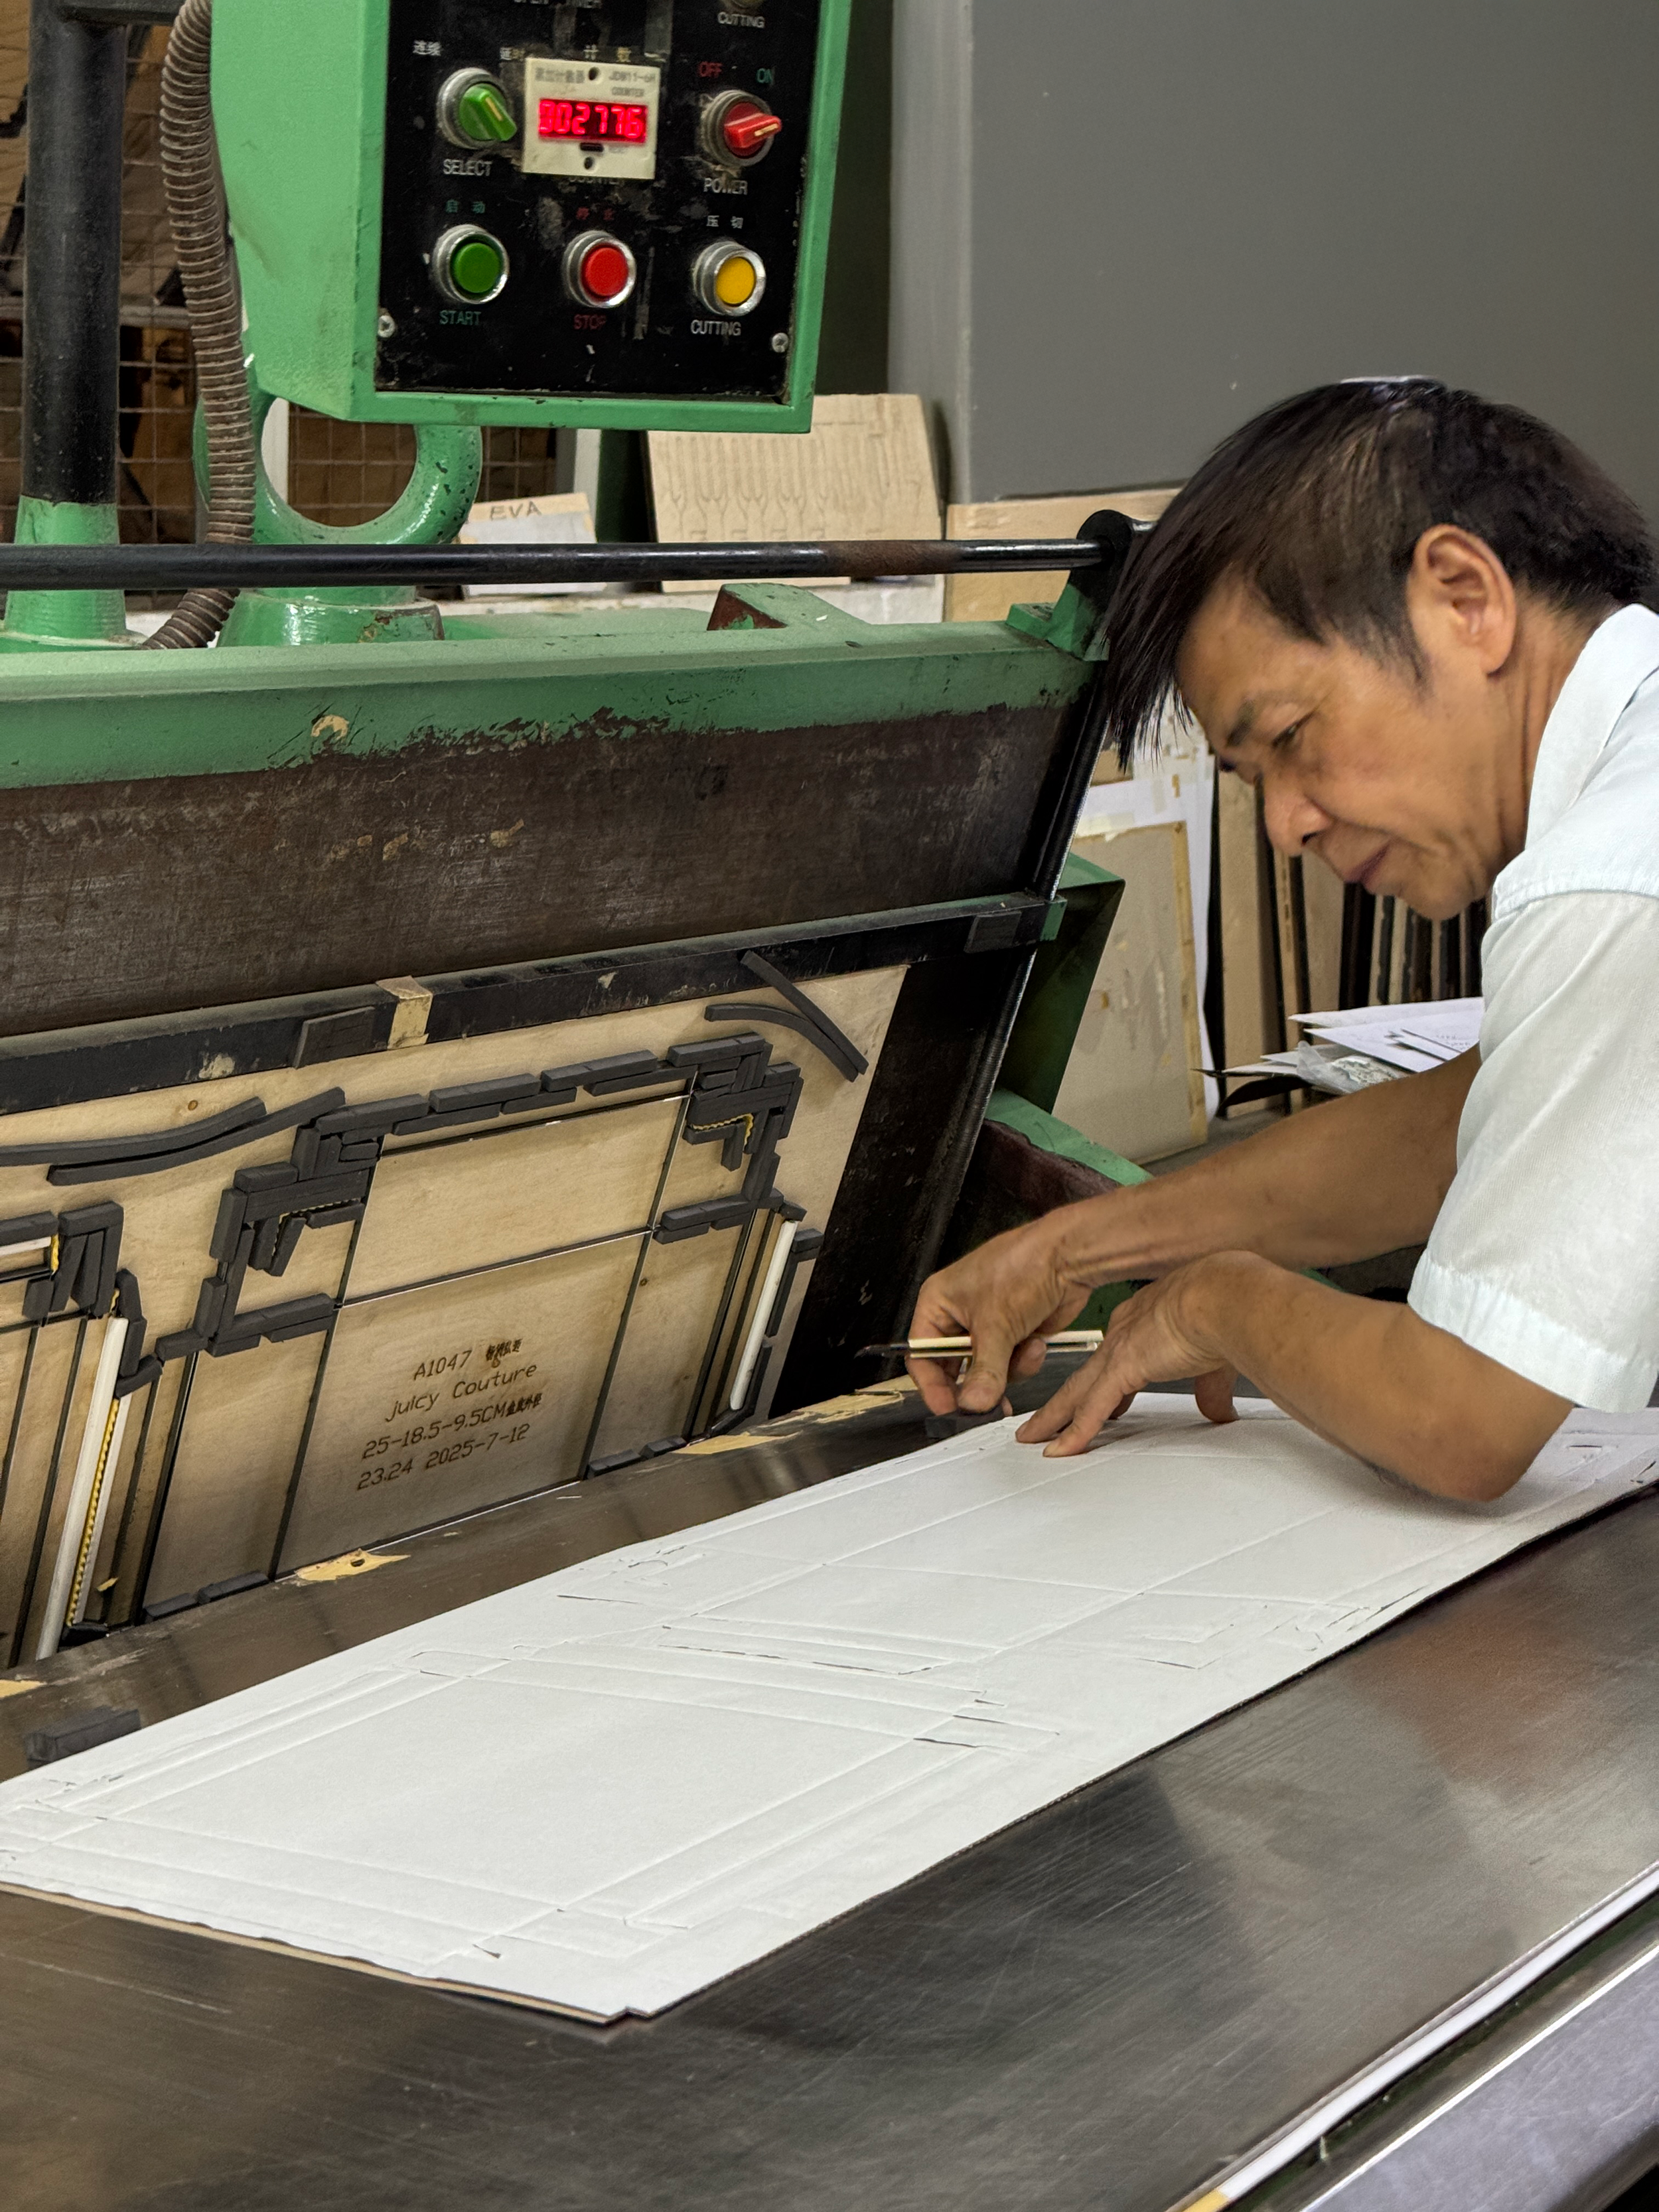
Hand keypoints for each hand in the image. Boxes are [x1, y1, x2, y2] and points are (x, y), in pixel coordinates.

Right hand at [905, 1217, 1091, 1415]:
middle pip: (955, 1368)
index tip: (947, 1408)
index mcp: (938, 1303)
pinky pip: (1011, 1365)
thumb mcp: (996, 1324)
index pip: (921, 1355)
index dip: (932, 1385)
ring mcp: (988, 1326)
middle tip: (987, 1403)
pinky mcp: (1014, 1334)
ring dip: (1008, 1369)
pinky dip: (1025, 1359)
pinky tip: (1036, 1342)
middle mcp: (959, 1316)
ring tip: (1024, 1350)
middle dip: (976, 1383)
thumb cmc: (1022, 1267)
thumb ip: (984, 1371)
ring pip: (986, 1371)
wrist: (1068, 1257)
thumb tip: (973, 1403)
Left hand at [1016, 1254, 1254, 1454]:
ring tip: (1033, 1437)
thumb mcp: (1212, 1360)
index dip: (1099, 1384)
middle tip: (1041, 1422)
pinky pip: (1091, 1409)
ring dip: (1052, 1418)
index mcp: (1143, 1324)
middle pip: (1082, 1377)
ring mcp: (1117, 1351)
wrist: (1222, 1297)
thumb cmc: (1222, 1312)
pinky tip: (1060, 1450)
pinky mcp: (1121, 1367)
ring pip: (1075, 1393)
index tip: (1093, 1401)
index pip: (1112, 1361)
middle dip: (1060, 1402)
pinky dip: (1075, 1433)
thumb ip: (1208, 1389)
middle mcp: (1123, 1334)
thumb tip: (1217, 1412)